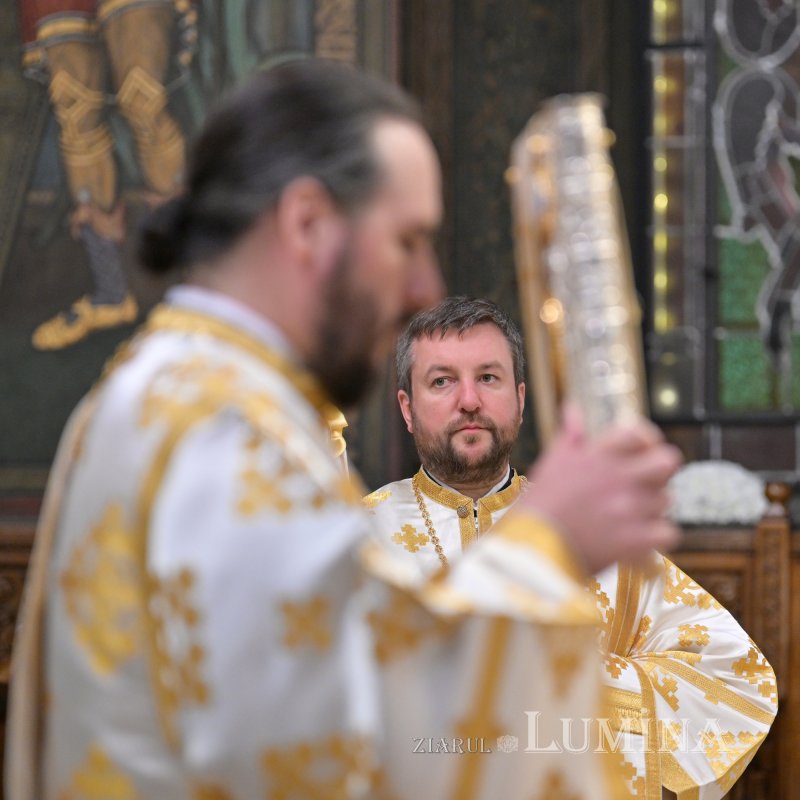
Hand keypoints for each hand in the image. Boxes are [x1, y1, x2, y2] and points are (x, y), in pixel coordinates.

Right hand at [521, 403, 681, 573]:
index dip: (646, 440)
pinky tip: (638, 537)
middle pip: (668, 461)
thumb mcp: (552, 462)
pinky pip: (668, 532)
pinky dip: (656, 537)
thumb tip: (573, 408)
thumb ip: (570, 434)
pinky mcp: (638, 539)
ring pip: (666, 499)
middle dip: (661, 469)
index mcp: (599, 455)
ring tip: (628, 515)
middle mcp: (620, 477)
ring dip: (651, 507)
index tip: (642, 450)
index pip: (639, 433)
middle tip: (647, 481)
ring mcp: (632, 508)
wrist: (534, 549)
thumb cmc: (540, 505)